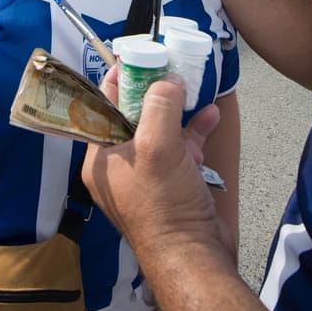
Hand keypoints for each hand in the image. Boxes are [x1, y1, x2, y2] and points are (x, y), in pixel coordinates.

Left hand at [82, 73, 232, 266]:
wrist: (194, 254)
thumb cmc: (165, 204)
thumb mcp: (158, 145)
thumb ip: (160, 105)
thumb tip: (169, 79)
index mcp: (102, 158)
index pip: (102, 107)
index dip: (119, 80)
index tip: (139, 57)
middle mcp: (120, 166)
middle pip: (134, 116)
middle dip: (156, 94)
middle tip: (171, 68)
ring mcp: (147, 177)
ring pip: (160, 131)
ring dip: (179, 112)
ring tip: (196, 94)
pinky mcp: (172, 184)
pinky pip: (179, 149)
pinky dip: (194, 132)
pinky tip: (209, 117)